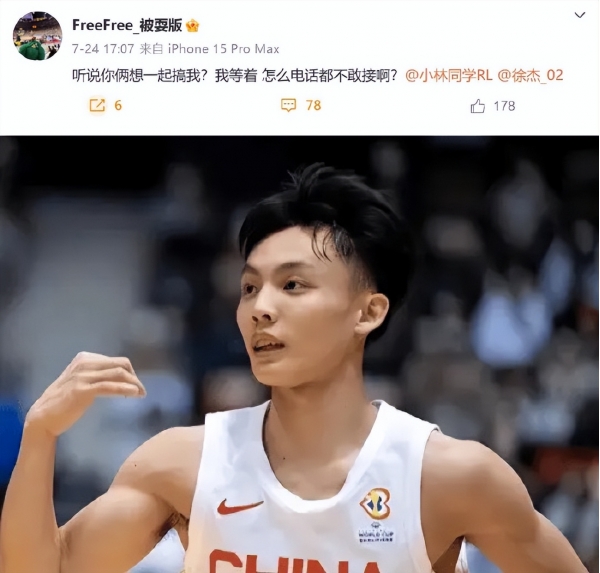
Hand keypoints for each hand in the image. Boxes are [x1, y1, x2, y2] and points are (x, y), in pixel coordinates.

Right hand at [25, 352, 145, 437]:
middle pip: (121, 364)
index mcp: (85, 358)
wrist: (43, 417)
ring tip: (141, 394)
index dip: (129, 372)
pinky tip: (134, 394)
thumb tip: (121, 377)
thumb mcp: (81, 381)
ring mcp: (83, 375)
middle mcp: (85, 363)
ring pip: (118, 374)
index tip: (135, 384)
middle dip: (134, 377)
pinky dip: (125, 389)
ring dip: (134, 384)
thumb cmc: (63, 401)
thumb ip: (97, 375)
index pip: (116, 361)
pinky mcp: (83, 390)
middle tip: (141, 390)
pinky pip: (110, 387)